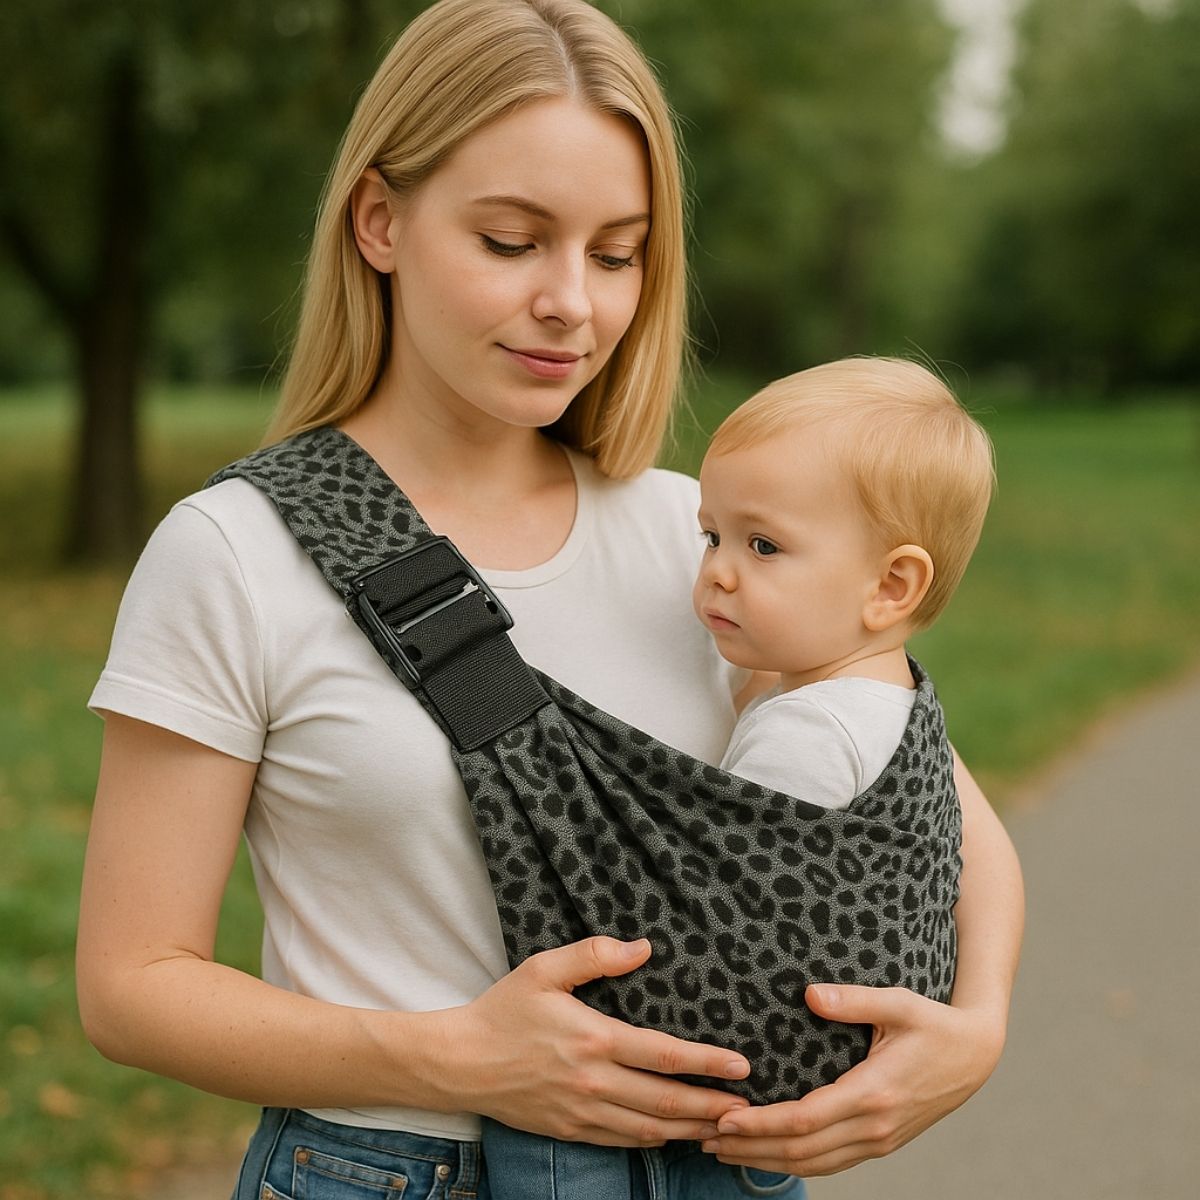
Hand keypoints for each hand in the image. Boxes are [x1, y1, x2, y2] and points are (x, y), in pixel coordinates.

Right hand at [434, 937, 751, 1146]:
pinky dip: (654, 1142)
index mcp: (594, 1038)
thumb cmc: (503, 1011)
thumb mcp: (543, 969)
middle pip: (666, 1100)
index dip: (707, 1063)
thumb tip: (642, 947)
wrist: (459, 1063)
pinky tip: (673, 1136)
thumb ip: (593, 955)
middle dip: (712, 1105)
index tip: (741, 1065)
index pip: (664, 1055)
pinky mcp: (570, 1131)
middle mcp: (593, 1081)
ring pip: (649, 1129)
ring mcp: (582, 1112)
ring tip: (725, 1127)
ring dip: (691, 1129)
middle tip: (750, 1107)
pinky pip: (622, 1142)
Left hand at [700, 982, 1005, 1175]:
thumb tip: (809, 993)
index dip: (761, 1125)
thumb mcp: (899, 1002)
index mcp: (873, 1092)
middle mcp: (875, 1125)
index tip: (724, 1119)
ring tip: (724, 1151)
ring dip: (767, 1161)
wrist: (977, 1055)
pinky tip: (769, 1154)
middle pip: (802, 1151)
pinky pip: (832, 1162)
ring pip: (815, 1164)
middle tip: (705, 1138)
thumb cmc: (934, 1022)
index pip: (805, 1120)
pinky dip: (796, 1163)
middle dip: (751, 1148)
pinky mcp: (882, 1142)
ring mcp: (880, 1140)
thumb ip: (853, 998)